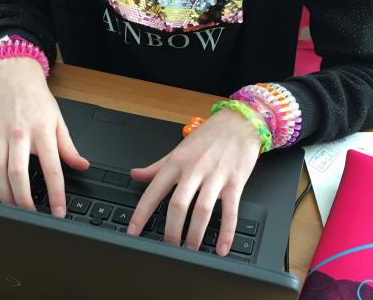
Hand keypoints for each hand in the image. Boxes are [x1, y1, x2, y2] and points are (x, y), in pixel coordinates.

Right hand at [0, 58, 88, 216]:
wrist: (15, 77)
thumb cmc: (38, 100)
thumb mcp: (59, 121)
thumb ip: (69, 147)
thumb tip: (82, 165)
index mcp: (42, 133)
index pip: (52, 169)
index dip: (56, 194)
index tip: (58, 211)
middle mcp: (19, 135)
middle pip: (18, 174)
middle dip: (24, 200)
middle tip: (30, 214)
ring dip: (4, 194)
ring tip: (12, 207)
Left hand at [128, 108, 261, 255]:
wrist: (240, 122)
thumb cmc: (209, 137)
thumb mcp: (178, 149)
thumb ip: (156, 166)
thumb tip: (135, 174)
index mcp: (177, 163)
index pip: (154, 191)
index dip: (141, 213)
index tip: (133, 232)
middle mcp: (194, 169)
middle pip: (178, 204)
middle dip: (171, 231)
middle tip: (168, 248)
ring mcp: (216, 176)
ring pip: (202, 210)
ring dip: (195, 234)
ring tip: (190, 250)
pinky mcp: (235, 182)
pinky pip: (231, 211)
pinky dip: (227, 232)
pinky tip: (222, 248)